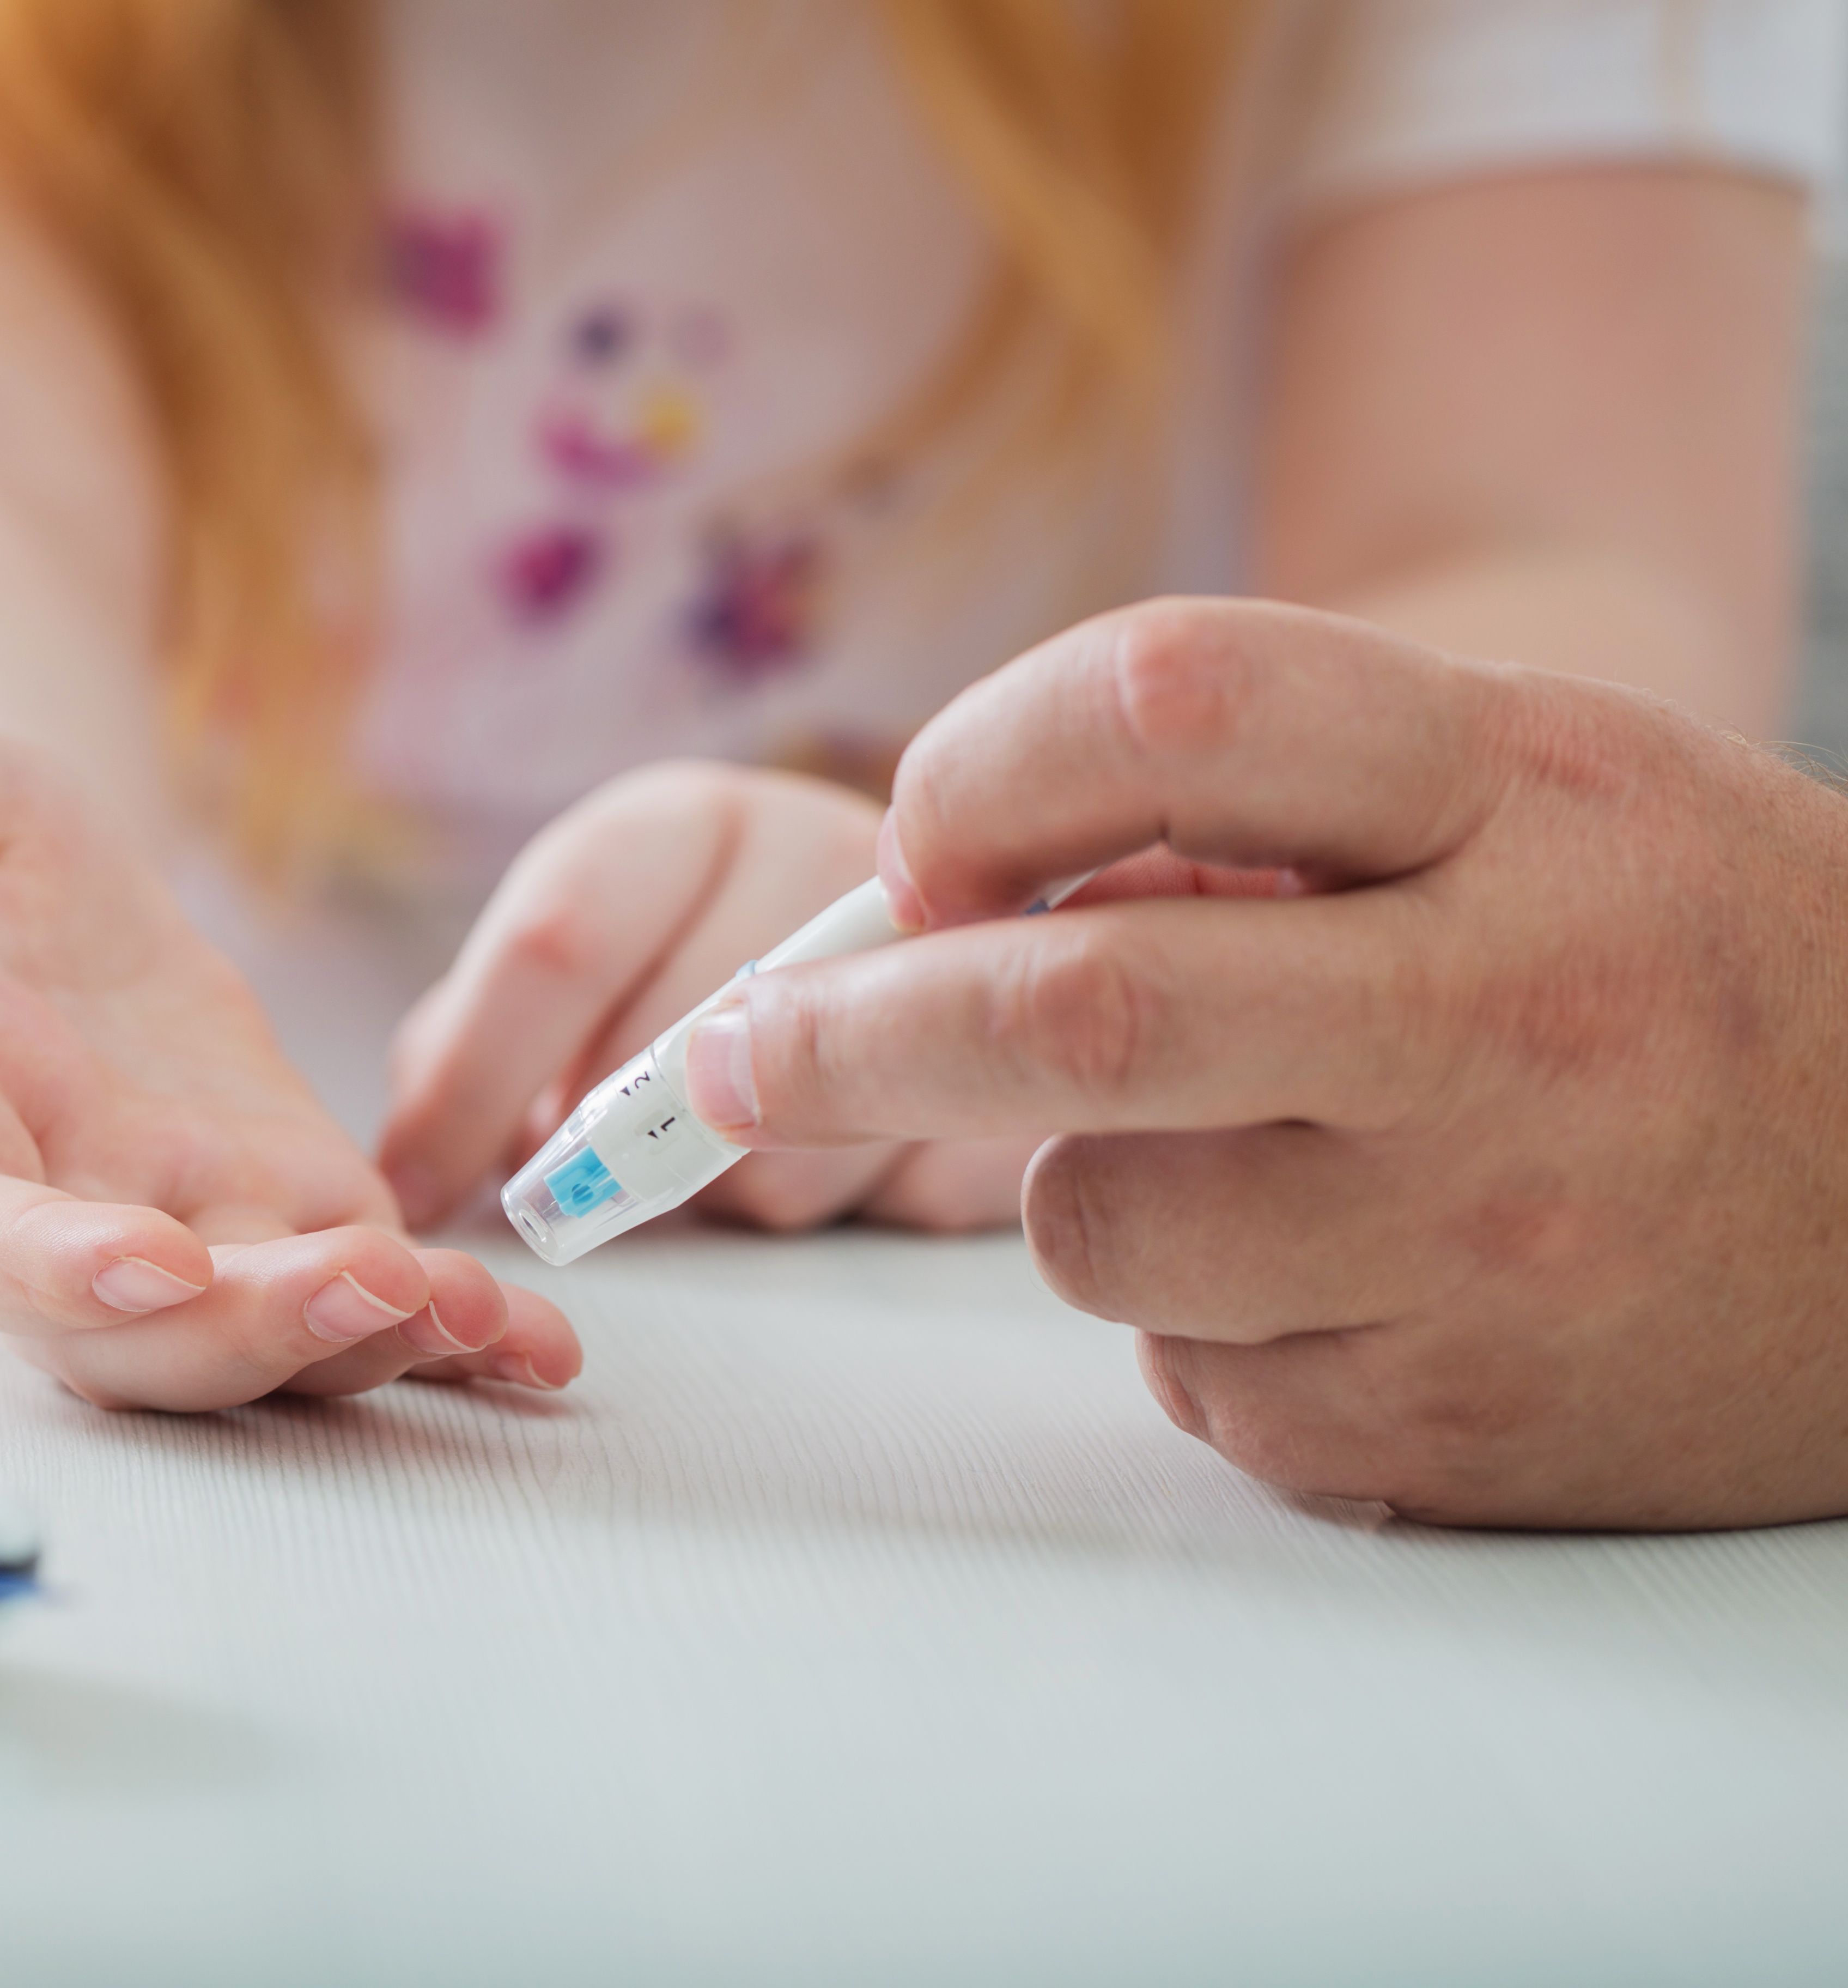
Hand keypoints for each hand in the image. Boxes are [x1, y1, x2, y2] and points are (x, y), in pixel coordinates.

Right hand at [0, 712, 581, 1409]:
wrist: (11, 912)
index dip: (50, 1271)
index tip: (153, 1258)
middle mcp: (53, 1234)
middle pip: (136, 1341)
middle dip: (254, 1333)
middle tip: (378, 1282)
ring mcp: (180, 1241)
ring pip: (259, 1346)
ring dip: (369, 1347)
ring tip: (484, 1313)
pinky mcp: (284, 1221)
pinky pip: (358, 1306)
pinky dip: (448, 1337)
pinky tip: (541, 1348)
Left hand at [378, 762, 1040, 1236]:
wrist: (942, 941)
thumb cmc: (698, 964)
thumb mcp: (576, 967)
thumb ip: (471, 1038)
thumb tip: (413, 1153)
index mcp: (684, 823)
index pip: (558, 941)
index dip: (472, 1084)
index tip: (414, 1191)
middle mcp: (822, 853)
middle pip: (672, 1068)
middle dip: (609, 1155)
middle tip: (601, 1174)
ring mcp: (953, 950)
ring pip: (787, 1158)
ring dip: (732, 1194)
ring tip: (748, 1139)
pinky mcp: (1035, 1061)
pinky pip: (902, 1192)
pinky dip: (857, 1197)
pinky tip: (858, 1143)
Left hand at [681, 597, 1847, 1527]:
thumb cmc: (1674, 958)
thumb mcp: (1524, 791)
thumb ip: (1255, 810)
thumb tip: (944, 906)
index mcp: (1517, 798)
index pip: (1165, 709)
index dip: (975, 777)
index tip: (906, 856)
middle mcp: (1501, 1015)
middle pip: (1071, 1012)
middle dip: (841, 1040)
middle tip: (729, 1059)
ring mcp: (1477, 1241)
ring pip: (1093, 1224)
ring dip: (1087, 1187)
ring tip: (1250, 1154)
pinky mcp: (1444, 1426)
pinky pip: (1191, 1370)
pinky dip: (1203, 1319)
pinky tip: (1348, 1275)